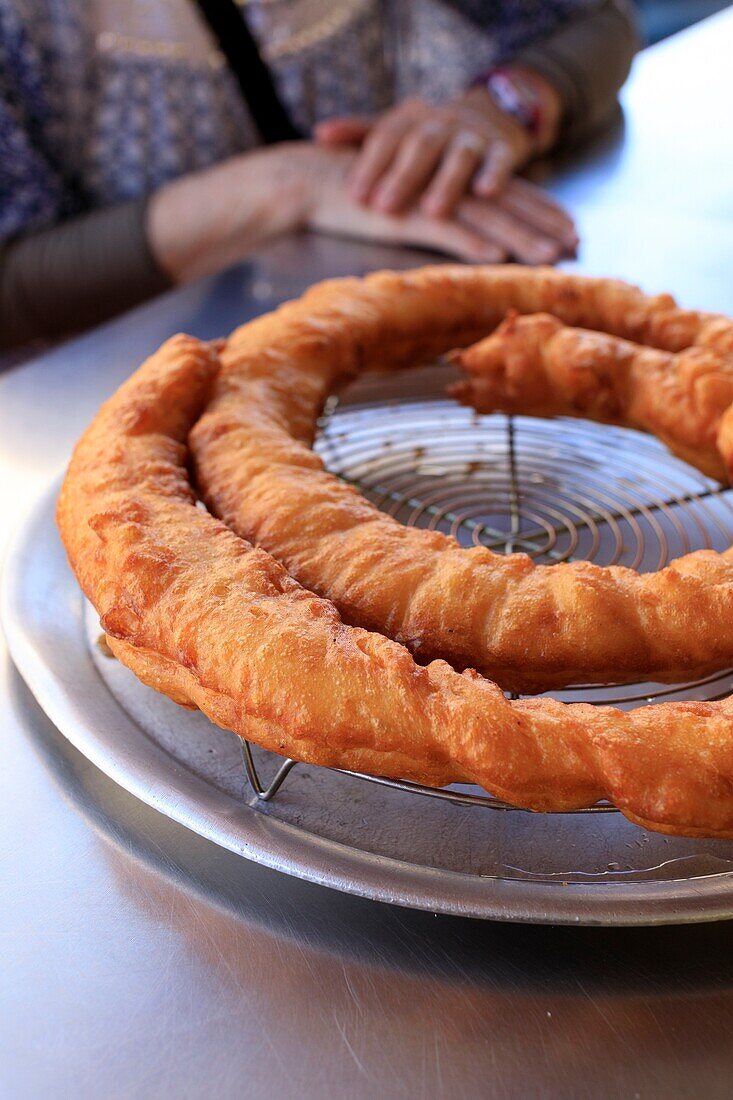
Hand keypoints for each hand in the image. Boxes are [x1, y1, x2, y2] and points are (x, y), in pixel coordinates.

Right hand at [302, 146, 575, 264]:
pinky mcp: (407, 214)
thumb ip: (441, 213)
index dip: (543, 210)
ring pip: (486, 219)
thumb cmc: (363, 196)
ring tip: (550, 256)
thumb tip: (474, 237)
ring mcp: (431, 197)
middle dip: (545, 225)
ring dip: (521, 238)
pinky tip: (496, 256)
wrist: (316, 182)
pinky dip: (471, 242)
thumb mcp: (411, 204)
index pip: (509, 194)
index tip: (572, 229)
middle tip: (577, 244)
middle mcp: (450, 185)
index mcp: (454, 181)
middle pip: (508, 205)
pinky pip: (446, 228)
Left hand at [315, 75, 561, 216]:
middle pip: (420, 145)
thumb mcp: (396, 129)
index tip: (354, 196)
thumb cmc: (429, 136)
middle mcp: (441, 123)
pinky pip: (501, 160)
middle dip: (402, 177)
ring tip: (434, 211)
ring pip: (461, 154)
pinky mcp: (503, 149)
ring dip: (448, 182)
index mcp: (409, 118)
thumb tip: (318, 135)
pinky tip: (486, 193)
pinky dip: (495, 174)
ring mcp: (473, 135)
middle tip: (384, 208)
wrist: (490, 115)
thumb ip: (359, 134)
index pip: (384, 138)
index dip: (369, 166)